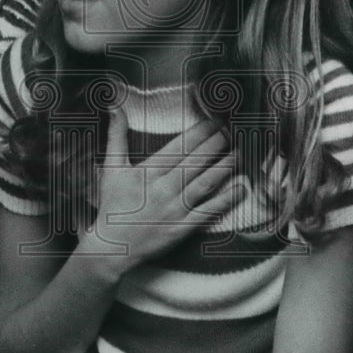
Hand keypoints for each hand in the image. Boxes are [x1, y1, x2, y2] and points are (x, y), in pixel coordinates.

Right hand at [81, 111, 242, 274]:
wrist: (111, 246)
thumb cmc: (112, 205)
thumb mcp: (111, 167)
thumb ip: (116, 135)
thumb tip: (114, 106)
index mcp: (148, 172)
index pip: (179, 146)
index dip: (201, 131)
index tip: (216, 120)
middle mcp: (163, 188)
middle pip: (196, 161)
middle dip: (218, 143)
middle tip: (234, 130)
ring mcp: (174, 209)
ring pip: (205, 183)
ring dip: (225, 166)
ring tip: (240, 152)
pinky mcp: (182, 228)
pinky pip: (208, 211)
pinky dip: (226, 199)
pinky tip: (241, 187)